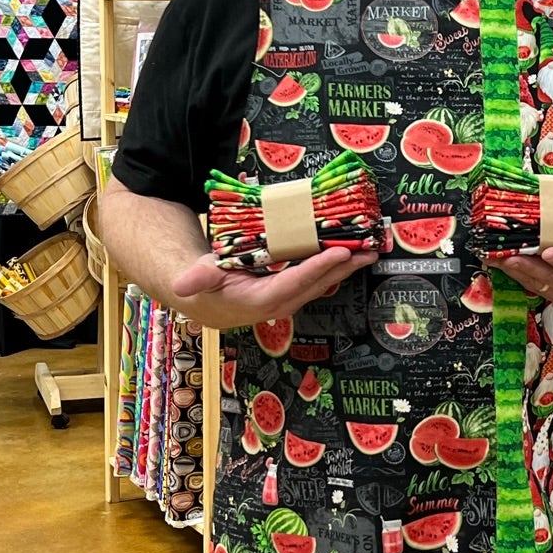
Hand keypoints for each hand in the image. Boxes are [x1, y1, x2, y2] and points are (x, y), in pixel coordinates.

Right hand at [169, 247, 377, 328]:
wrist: (208, 302)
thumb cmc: (206, 286)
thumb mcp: (199, 278)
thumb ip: (196, 279)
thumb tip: (183, 284)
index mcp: (259, 300)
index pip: (293, 283)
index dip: (317, 269)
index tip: (339, 253)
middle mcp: (279, 303)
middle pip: (316, 284)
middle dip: (343, 267)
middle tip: (367, 249)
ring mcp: (289, 299)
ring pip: (322, 282)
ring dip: (346, 268)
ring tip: (369, 251)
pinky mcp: (293, 292)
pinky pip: (318, 279)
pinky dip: (336, 267)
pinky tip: (352, 255)